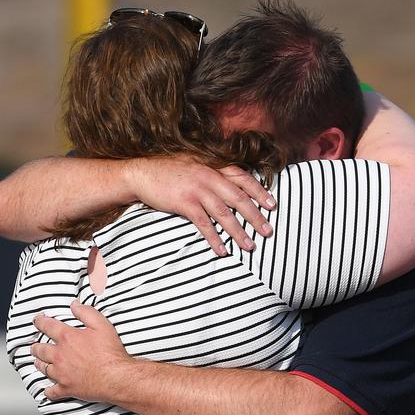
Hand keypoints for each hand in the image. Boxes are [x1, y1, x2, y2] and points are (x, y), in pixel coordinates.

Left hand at [30, 301, 131, 401]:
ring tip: (38, 362)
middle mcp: (60, 355)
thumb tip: (74, 305)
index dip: (40, 322)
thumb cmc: (110, 352)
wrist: (115, 376)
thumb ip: (86, 312)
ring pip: (43, 369)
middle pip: (41, 349)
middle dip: (36, 346)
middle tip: (35, 345)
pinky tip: (47, 390)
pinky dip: (48, 391)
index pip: (48, 326)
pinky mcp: (66, 388)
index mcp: (67, 338)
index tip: (37, 320)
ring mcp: (61, 373)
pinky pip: (51, 392)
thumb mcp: (101, 324)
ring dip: (40, 364)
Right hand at [125, 155, 275, 255]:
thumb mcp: (195, 164)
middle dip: (255, 216)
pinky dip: (214, 239)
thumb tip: (232, 185)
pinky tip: (222, 251)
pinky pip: (204, 224)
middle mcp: (209, 176)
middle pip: (238, 198)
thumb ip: (213, 172)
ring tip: (250, 246)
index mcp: (213, 167)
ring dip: (239, 232)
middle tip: (268, 231)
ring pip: (224, 213)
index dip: (260, 192)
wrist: (142, 173)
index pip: (243, 178)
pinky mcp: (184, 203)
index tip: (273, 205)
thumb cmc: (169, 170)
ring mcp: (196, 190)